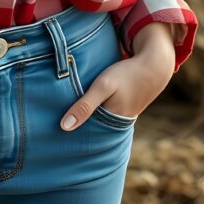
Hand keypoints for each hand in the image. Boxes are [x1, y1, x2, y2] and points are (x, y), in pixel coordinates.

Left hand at [60, 24, 175, 130]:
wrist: (154, 66)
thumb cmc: (126, 74)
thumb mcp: (103, 86)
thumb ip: (85, 106)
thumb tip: (64, 127)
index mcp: (109, 122)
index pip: (84, 135)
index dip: (68, 136)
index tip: (49, 136)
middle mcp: (115, 124)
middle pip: (90, 131)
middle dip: (74, 132)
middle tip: (50, 132)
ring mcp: (120, 116)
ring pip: (96, 122)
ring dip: (83, 121)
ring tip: (60, 122)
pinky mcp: (121, 108)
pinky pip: (102, 114)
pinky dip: (92, 112)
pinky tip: (80, 109)